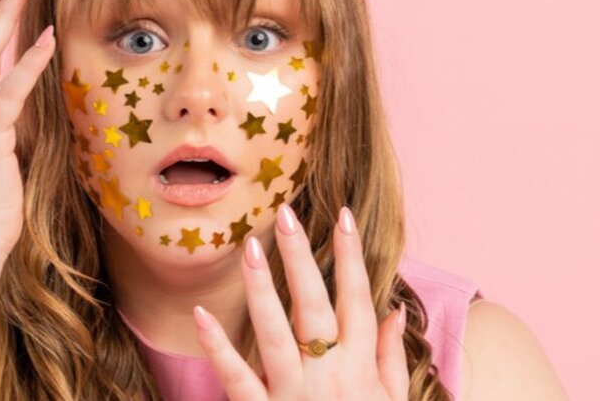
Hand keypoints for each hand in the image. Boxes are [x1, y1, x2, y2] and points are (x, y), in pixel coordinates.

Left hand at [192, 204, 408, 399]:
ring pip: (277, 334)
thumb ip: (393, 357)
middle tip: (287, 216)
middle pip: (315, 307)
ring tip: (252, 248)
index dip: (351, 256)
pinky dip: (218, 348)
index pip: (356, 300)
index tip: (342, 216)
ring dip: (264, 290)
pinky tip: (201, 314)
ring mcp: (294, 394)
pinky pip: (238, 379)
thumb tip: (397, 308)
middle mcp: (329, 376)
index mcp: (361, 368)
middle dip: (302, 259)